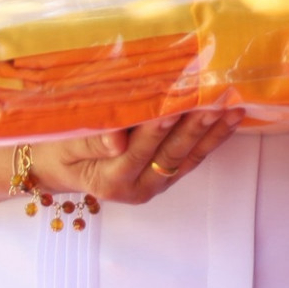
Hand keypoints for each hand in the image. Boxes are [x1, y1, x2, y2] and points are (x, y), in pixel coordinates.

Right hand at [26, 110, 242, 204]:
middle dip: (194, 126)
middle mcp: (138, 187)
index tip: (173, 106)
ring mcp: (155, 183)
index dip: (156, 129)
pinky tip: (230, 119)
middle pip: (170, 154)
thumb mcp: (62, 145)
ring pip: (188, 157)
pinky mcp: (166, 176)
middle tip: (213, 100)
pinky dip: (213, 138)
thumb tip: (116, 140)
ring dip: (211, 131)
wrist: (58, 169)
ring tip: (232, 107)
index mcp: (111, 180)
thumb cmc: (56, 150)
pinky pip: (193, 158)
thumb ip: (89, 142)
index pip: (138, 150)